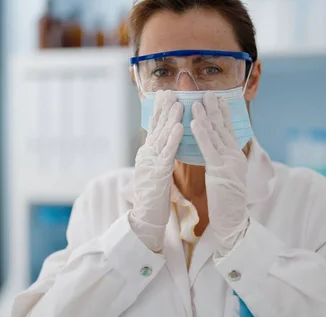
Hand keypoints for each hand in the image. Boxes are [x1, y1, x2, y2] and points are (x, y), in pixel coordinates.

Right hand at [130, 90, 183, 251]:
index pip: (154, 128)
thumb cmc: (153, 196)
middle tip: (169, 90)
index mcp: (147, 154)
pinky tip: (180, 126)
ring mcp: (151, 162)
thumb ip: (157, 155)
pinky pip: (168, 153)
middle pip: (156, 127)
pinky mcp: (158, 173)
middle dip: (163, 108)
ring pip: (162, 136)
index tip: (165, 95)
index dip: (160, 111)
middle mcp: (147, 154)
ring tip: (178, 103)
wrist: (145, 217)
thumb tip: (161, 142)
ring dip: (170, 118)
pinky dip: (173, 138)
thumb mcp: (154, 171)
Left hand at [190, 92, 249, 256]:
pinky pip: (208, 148)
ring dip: (206, 116)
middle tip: (209, 92)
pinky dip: (202, 134)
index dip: (224, 114)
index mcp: (236, 156)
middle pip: (223, 128)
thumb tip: (219, 149)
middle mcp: (235, 156)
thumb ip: (223, 160)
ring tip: (198, 101)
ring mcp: (229, 162)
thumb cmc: (227, 201)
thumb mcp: (226, 176)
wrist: (233, 219)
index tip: (220, 99)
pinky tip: (195, 122)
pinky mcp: (220, 170)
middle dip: (215, 109)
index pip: (229, 131)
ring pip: (216, 134)